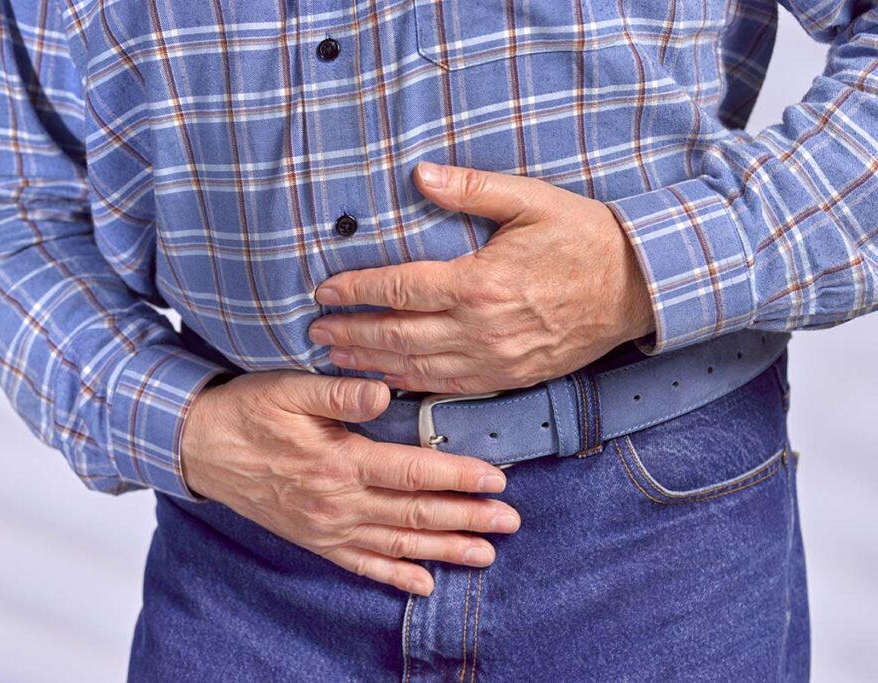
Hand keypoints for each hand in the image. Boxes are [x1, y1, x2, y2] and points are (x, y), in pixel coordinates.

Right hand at [180, 370, 521, 595]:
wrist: (200, 448)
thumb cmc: (249, 412)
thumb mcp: (290, 389)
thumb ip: (340, 391)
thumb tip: (385, 392)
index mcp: (339, 462)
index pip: (412, 473)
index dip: (458, 477)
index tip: (497, 480)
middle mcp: (338, 503)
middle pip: (414, 514)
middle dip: (467, 519)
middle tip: (510, 522)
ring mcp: (326, 527)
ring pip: (396, 543)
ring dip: (443, 550)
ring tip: (484, 555)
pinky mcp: (314, 539)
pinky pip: (360, 564)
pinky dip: (393, 575)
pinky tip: (421, 584)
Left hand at [307, 161, 654, 393]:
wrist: (637, 287)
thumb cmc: (583, 237)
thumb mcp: (530, 200)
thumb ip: (471, 189)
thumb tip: (420, 174)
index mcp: (479, 282)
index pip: (399, 289)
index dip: (356, 290)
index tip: (324, 291)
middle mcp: (481, 328)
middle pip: (398, 335)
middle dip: (351, 333)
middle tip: (316, 331)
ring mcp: (495, 359)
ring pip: (417, 367)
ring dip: (372, 363)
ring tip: (337, 358)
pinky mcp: (510, 377)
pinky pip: (449, 388)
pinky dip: (411, 385)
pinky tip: (387, 382)